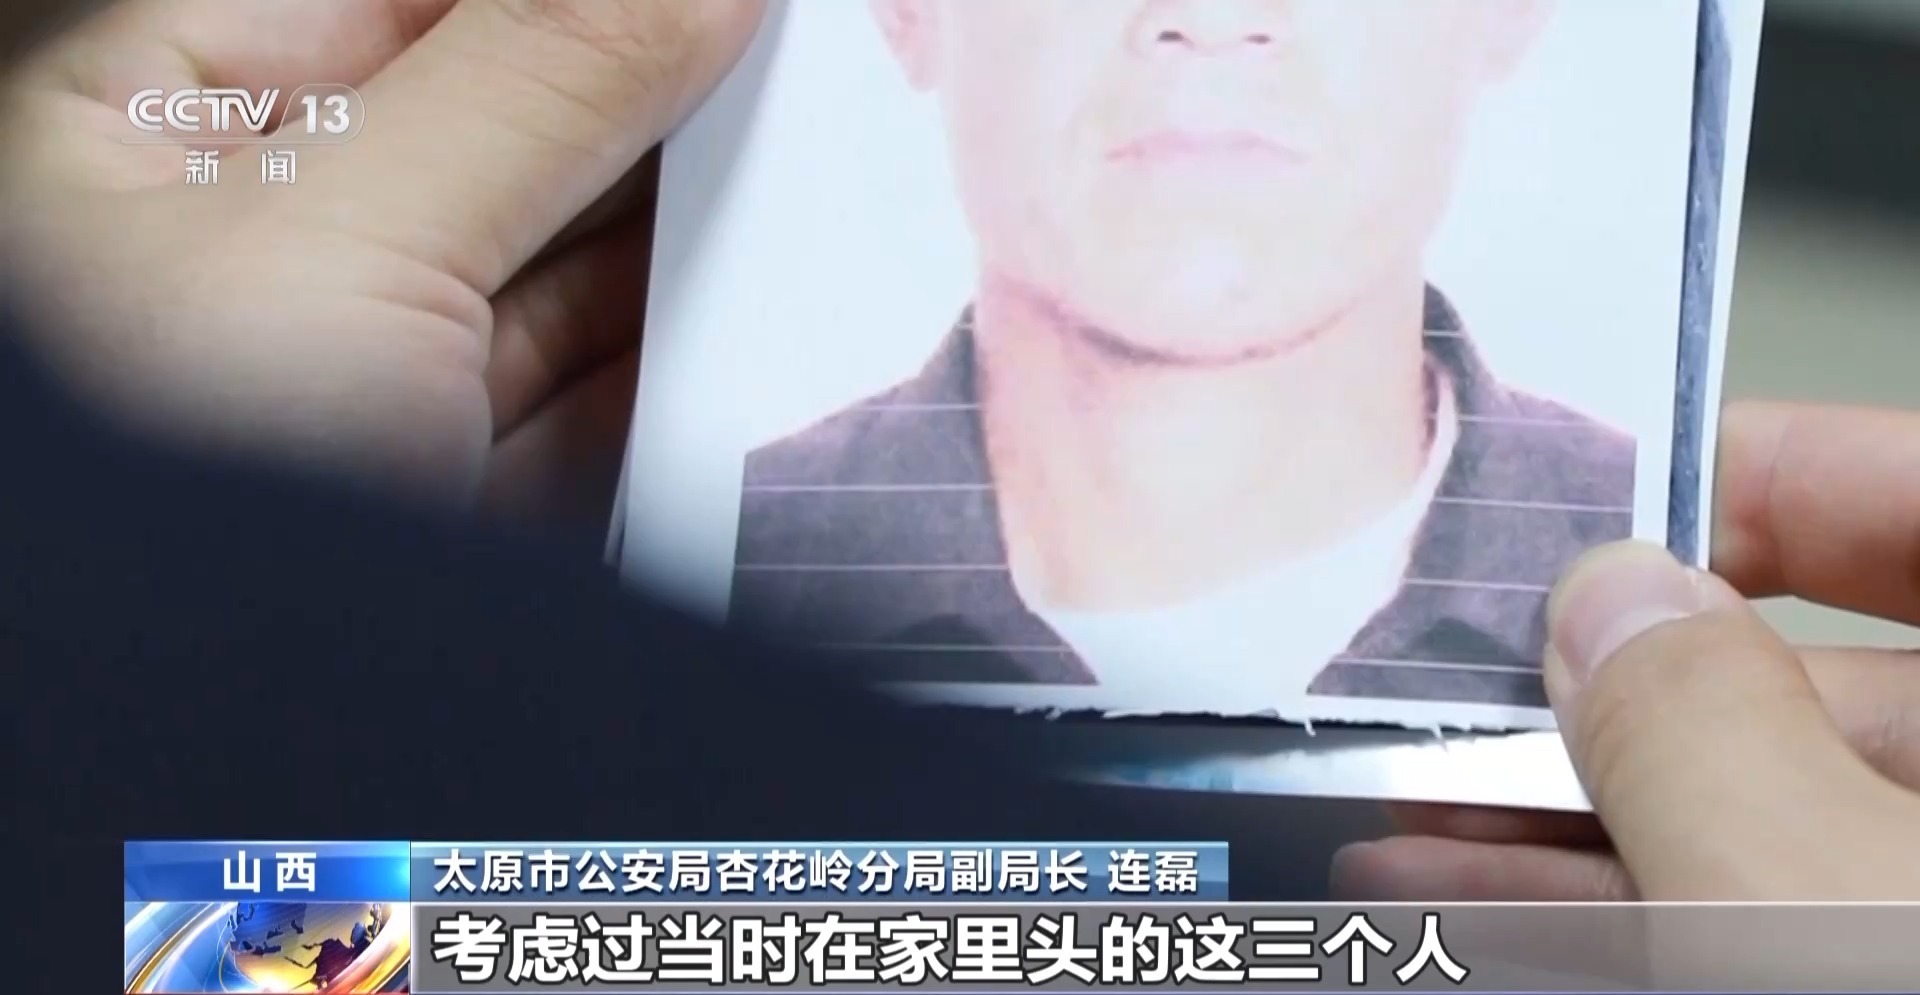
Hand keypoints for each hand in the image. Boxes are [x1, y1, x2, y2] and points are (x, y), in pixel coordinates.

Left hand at [0, 0, 762, 524]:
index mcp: (164, 124)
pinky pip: (603, 393)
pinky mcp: (473, 492)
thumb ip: (541, 76)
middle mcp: (270, 245)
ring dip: (694, 229)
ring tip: (823, 164)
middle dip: (654, 94)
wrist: (217, 834)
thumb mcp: (338, 246)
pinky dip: (694, 357)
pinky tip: (784, 302)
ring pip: (571, 262)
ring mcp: (381, 375)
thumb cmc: (162, 492)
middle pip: (506, 118)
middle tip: (804, 57)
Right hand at [1332, 401, 1919, 899]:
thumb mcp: (1822, 893)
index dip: (1756, 474)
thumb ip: (1705, 730)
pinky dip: (1608, 901)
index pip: (1915, 505)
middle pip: (1810, 674)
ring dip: (1562, 804)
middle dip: (1601, 682)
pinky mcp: (1881, 971)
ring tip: (1408, 803)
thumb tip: (1607, 603)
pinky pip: (1742, 916)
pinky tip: (1466, 887)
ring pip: (1753, 813)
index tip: (1600, 499)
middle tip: (1463, 676)